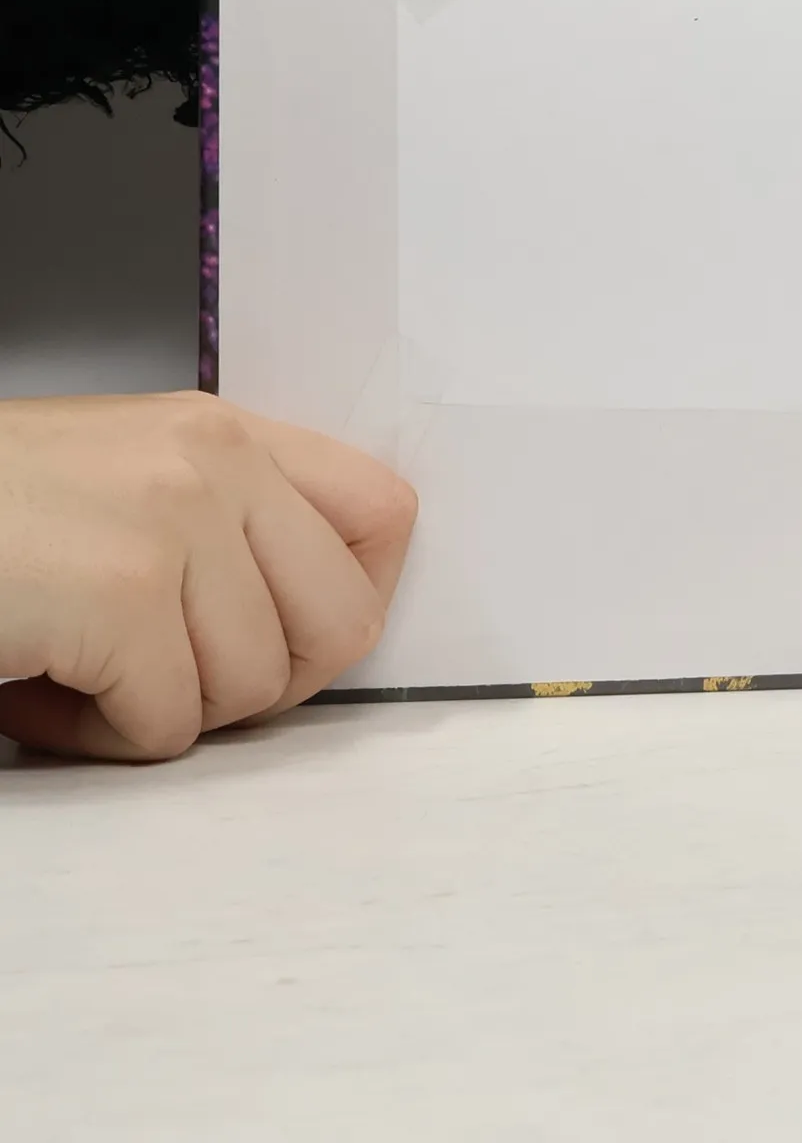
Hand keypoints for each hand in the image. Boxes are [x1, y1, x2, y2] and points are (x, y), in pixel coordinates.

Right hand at [0, 393, 416, 760]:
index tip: (293, 641)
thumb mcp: (128, 484)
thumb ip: (226, 526)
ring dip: (162, 713)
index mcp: (227, 434)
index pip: (385, 513)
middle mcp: (215, 464)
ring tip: (81, 674)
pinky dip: (101, 738)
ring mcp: (173, 523)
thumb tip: (311, 623)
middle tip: (178, 681)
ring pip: (252, 690)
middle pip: (343, 623)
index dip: (354, 600)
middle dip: (265, 683)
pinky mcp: (119, 593)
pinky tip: (43, 692)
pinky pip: (167, 725)